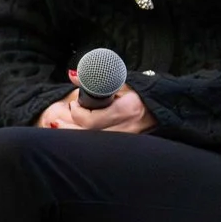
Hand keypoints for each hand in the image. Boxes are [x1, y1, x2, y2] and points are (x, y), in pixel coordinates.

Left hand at [36, 87, 156, 134]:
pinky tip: (76, 138)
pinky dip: (87, 143)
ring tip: (59, 129)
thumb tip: (72, 74)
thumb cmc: (143, 92)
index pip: (93, 119)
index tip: (73, 104)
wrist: (165, 106)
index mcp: (126, 110)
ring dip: (74, 137)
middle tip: (55, 122)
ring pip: (94, 145)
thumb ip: (97, 78)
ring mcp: (127, 139)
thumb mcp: (122, 81)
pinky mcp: (127, 145)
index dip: (78, 113)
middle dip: (69, 130)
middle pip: (89, 136)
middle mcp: (127, 128)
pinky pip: (103, 146)